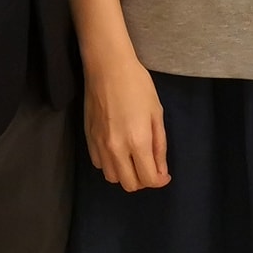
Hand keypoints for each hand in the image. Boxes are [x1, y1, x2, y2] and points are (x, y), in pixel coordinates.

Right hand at [83, 54, 168, 190]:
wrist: (108, 68)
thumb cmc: (138, 85)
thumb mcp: (157, 113)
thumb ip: (159, 145)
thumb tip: (161, 170)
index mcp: (138, 141)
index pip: (148, 179)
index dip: (160, 181)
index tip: (164, 174)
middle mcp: (116, 149)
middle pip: (129, 185)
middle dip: (143, 180)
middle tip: (150, 165)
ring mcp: (99, 145)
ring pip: (112, 178)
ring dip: (125, 174)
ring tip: (133, 158)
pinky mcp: (88, 139)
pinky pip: (99, 164)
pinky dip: (110, 164)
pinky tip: (117, 150)